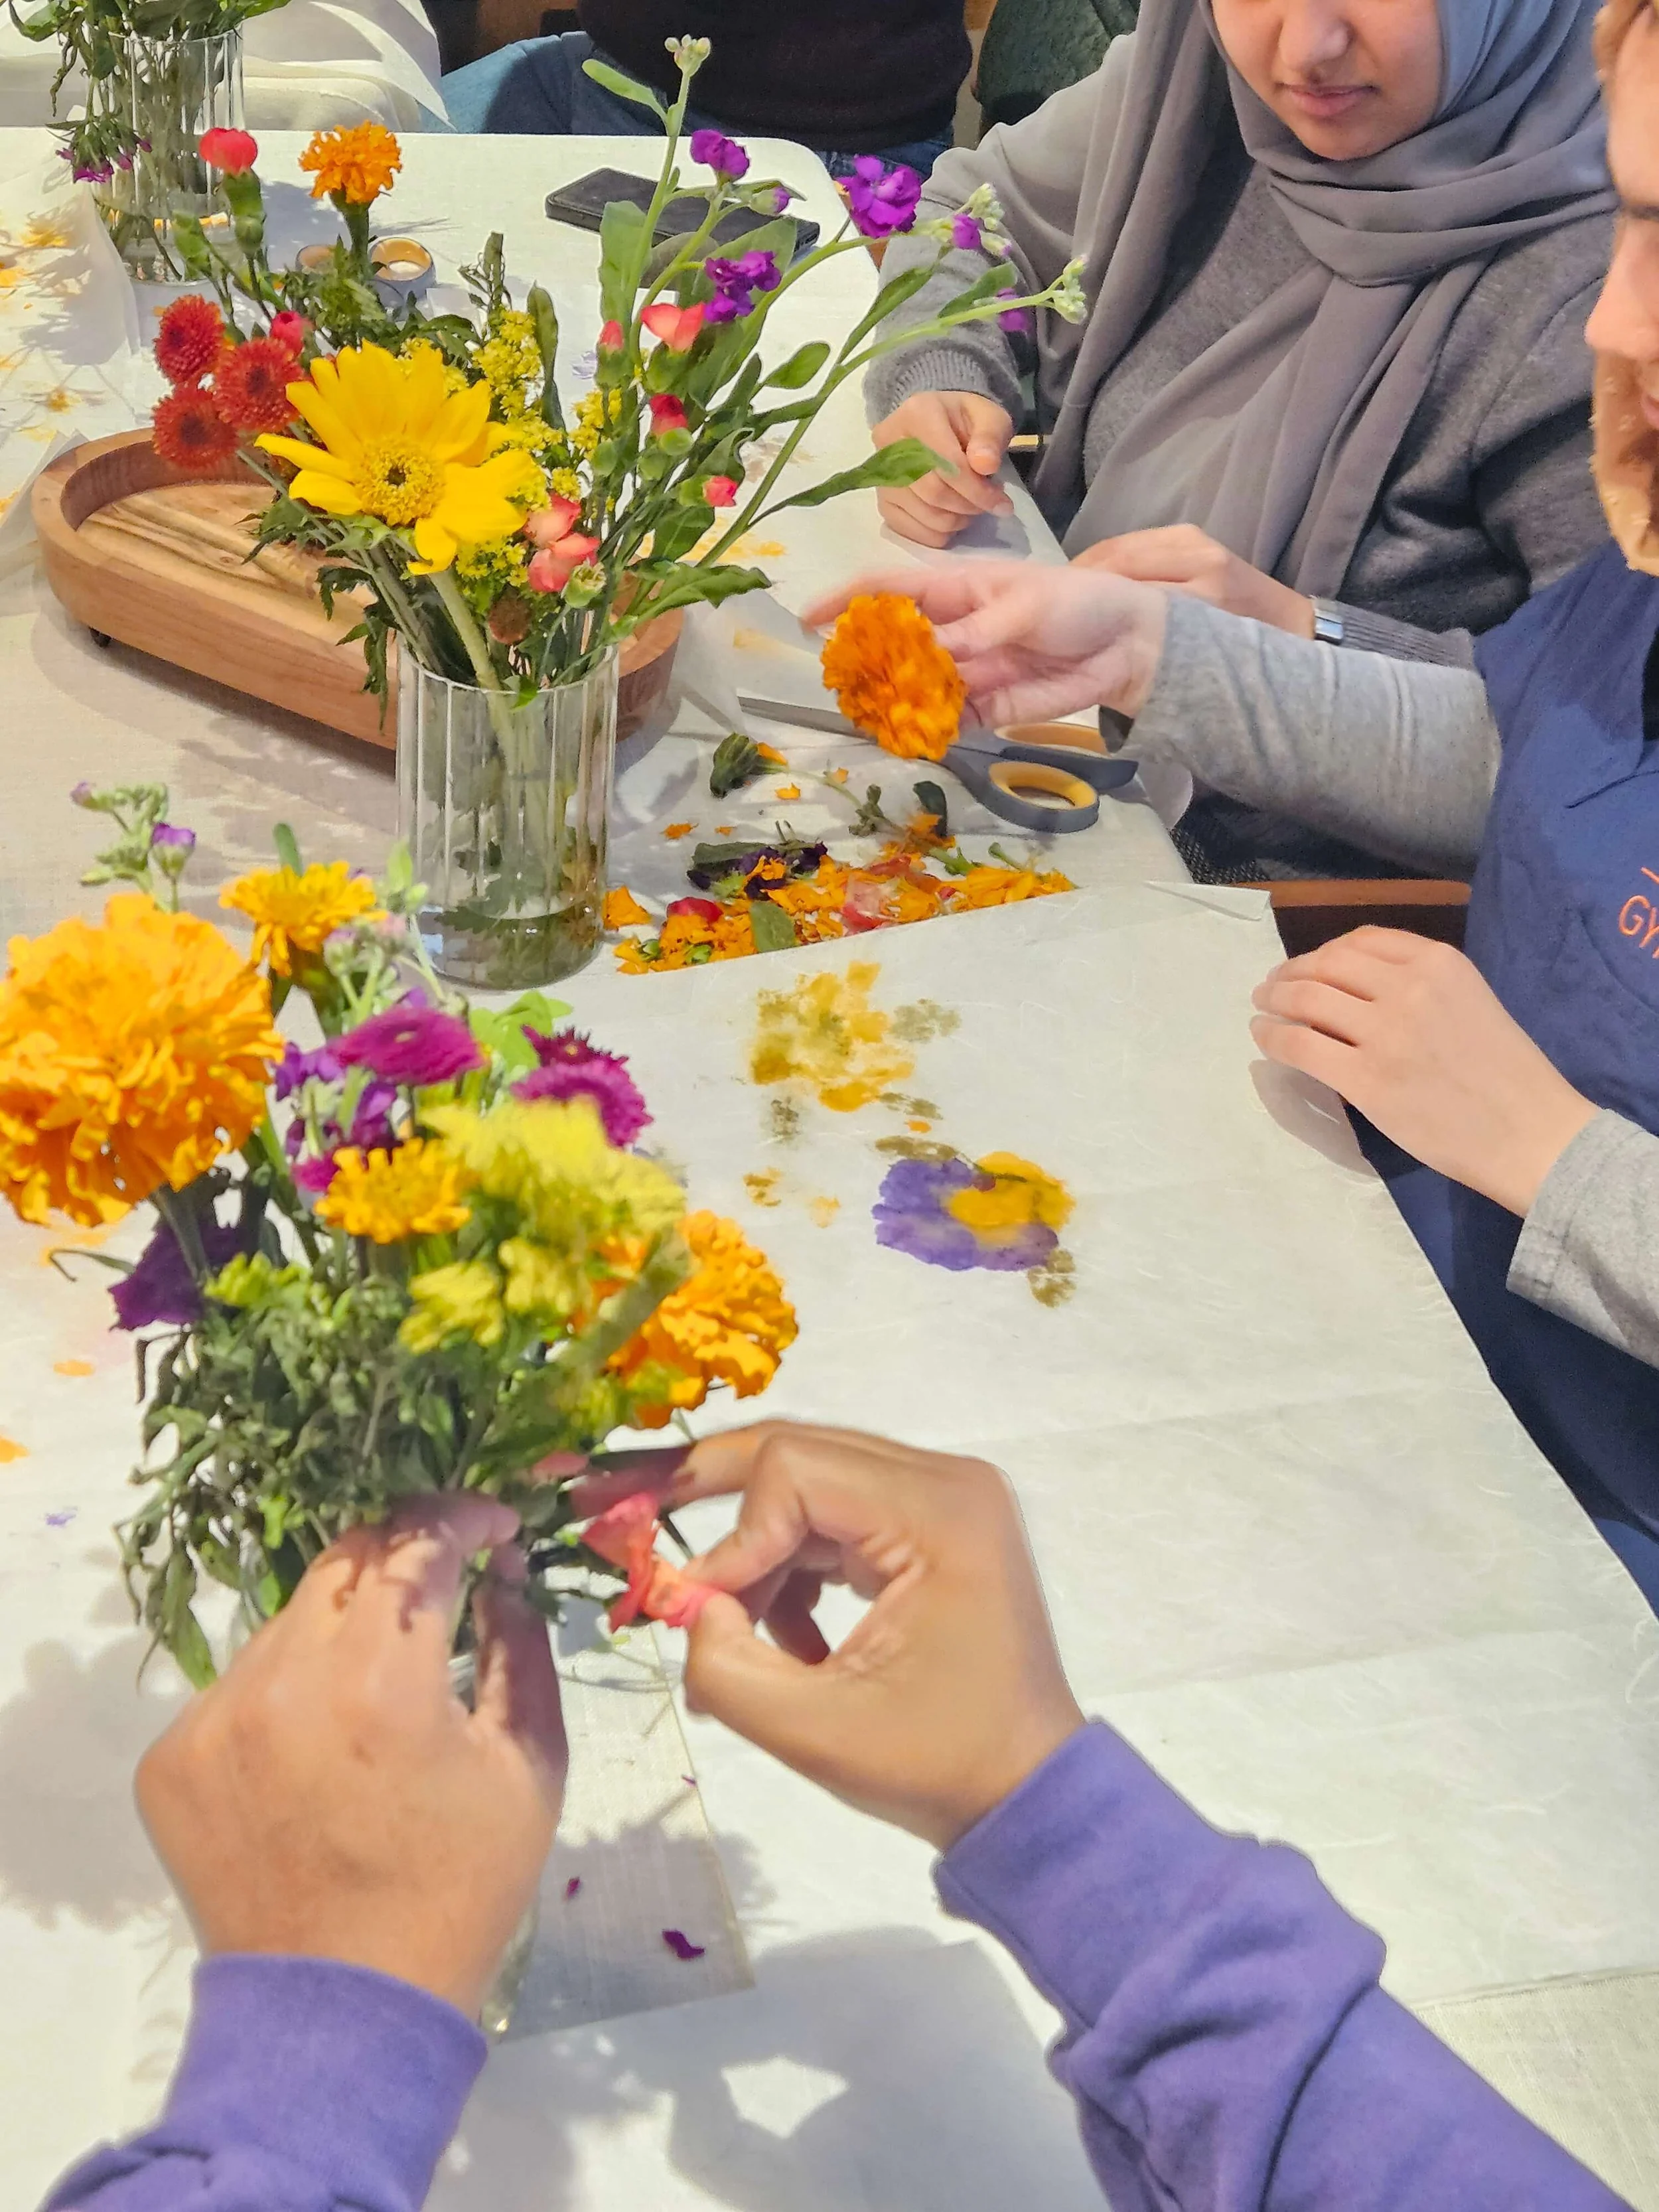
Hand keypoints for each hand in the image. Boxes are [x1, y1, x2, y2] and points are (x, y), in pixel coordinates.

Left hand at [135, 1495, 566, 2018]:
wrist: (343, 2009)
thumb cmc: (458, 1889)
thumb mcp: (529, 1766)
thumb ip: (523, 1648)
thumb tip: (501, 1575)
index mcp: (384, 1682)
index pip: (420, 1542)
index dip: (464, 1517)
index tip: (495, 1524)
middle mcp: (287, 1682)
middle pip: (347, 1559)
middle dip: (406, 1557)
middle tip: (445, 1582)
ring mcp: (217, 1718)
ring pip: (292, 1619)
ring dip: (346, 1627)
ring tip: (382, 1688)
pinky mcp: (174, 1756)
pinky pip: (243, 1683)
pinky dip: (292, 1689)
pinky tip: (323, 1748)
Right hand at [672, 1421, 1084, 1850]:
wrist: (1025, 1793)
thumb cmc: (937, 1764)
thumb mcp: (815, 1732)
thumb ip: (725, 1667)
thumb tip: (690, 1605)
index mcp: (938, 1512)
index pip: (795, 1469)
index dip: (734, 1536)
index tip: (706, 1613)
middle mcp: (946, 1482)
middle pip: (800, 1455)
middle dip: (720, 1505)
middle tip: (636, 1520)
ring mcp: (943, 1501)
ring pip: (810, 1487)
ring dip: (760, 1556)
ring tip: (738, 1636)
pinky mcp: (930, 1528)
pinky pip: (835, 1518)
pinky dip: (794, 1570)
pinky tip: (790, 1644)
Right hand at [804, 559, 1168, 723]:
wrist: (1130, 645)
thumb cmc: (1079, 603)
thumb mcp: (1024, 606)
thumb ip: (975, 634)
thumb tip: (926, 655)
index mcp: (957, 589)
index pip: (891, 588)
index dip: (847, 600)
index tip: (810, 620)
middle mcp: (954, 631)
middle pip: (894, 645)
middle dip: (866, 663)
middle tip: (844, 685)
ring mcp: (968, 671)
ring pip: (915, 689)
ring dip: (894, 703)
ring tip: (873, 717)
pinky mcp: (988, 707)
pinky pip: (949, 721)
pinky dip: (930, 731)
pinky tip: (914, 738)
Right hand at [872, 391, 1014, 546]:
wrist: (936, 424)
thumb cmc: (965, 421)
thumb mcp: (989, 417)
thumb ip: (990, 437)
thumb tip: (985, 465)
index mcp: (916, 414)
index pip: (946, 463)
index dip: (976, 489)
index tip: (1001, 503)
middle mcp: (889, 443)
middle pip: (933, 492)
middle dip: (967, 505)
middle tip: (987, 504)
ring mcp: (881, 476)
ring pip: (923, 514)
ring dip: (956, 521)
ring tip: (971, 508)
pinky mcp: (882, 500)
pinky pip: (910, 530)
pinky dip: (937, 533)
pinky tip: (952, 519)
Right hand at [1074, 526, 1315, 638]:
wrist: (1290, 627)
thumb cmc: (1242, 658)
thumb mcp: (1194, 664)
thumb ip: (1149, 648)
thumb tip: (1092, 646)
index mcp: (1199, 590)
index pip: (1122, 578)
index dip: (1083, 593)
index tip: (1056, 619)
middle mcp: (1196, 557)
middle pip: (1116, 557)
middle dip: (1080, 580)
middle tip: (1053, 606)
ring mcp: (1195, 541)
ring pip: (1123, 547)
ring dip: (1092, 568)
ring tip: (1071, 593)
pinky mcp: (1194, 535)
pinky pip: (1139, 542)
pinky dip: (1112, 560)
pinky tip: (1098, 580)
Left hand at [1251, 928, 1596, 1214]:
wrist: (1530, 1132)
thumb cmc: (1507, 1075)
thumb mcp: (1470, 1002)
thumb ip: (1420, 985)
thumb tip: (1355, 987)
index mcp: (1439, 962)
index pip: (1362, 941)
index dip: (1325, 952)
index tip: (1309, 966)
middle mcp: (1408, 987)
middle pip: (1326, 964)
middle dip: (1291, 973)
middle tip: (1271, 987)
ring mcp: (1385, 1033)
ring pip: (1305, 999)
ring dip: (1274, 1000)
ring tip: (1262, 1008)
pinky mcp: (1365, 1079)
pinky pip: (1300, 1046)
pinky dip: (1273, 1038)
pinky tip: (1265, 1039)